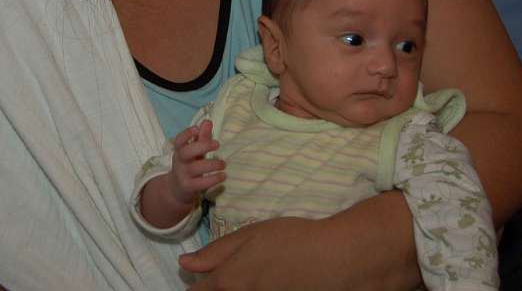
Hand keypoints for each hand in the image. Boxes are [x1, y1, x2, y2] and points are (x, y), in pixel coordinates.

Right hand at [167, 119, 224, 207]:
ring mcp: (183, 175)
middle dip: (202, 146)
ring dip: (212, 164)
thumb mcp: (194, 152)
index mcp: (180, 150)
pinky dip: (213, 179)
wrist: (177, 190)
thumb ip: (201, 137)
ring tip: (224, 164)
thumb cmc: (189, 166)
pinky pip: (200, 183)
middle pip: (186, 152)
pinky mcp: (189, 187)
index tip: (197, 128)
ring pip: (195, 168)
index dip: (187, 133)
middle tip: (217, 144)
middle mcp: (179, 162)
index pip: (179, 140)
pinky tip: (223, 176)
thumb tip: (208, 121)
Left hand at [180, 194, 421, 290]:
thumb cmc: (292, 240)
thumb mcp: (249, 236)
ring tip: (257, 276)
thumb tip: (185, 264)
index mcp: (228, 281)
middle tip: (230, 278)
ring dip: (237, 290)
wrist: (335, 258)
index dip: (197, 286)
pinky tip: (271, 282)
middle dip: (216, 290)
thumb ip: (215, 252)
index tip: (199, 281)